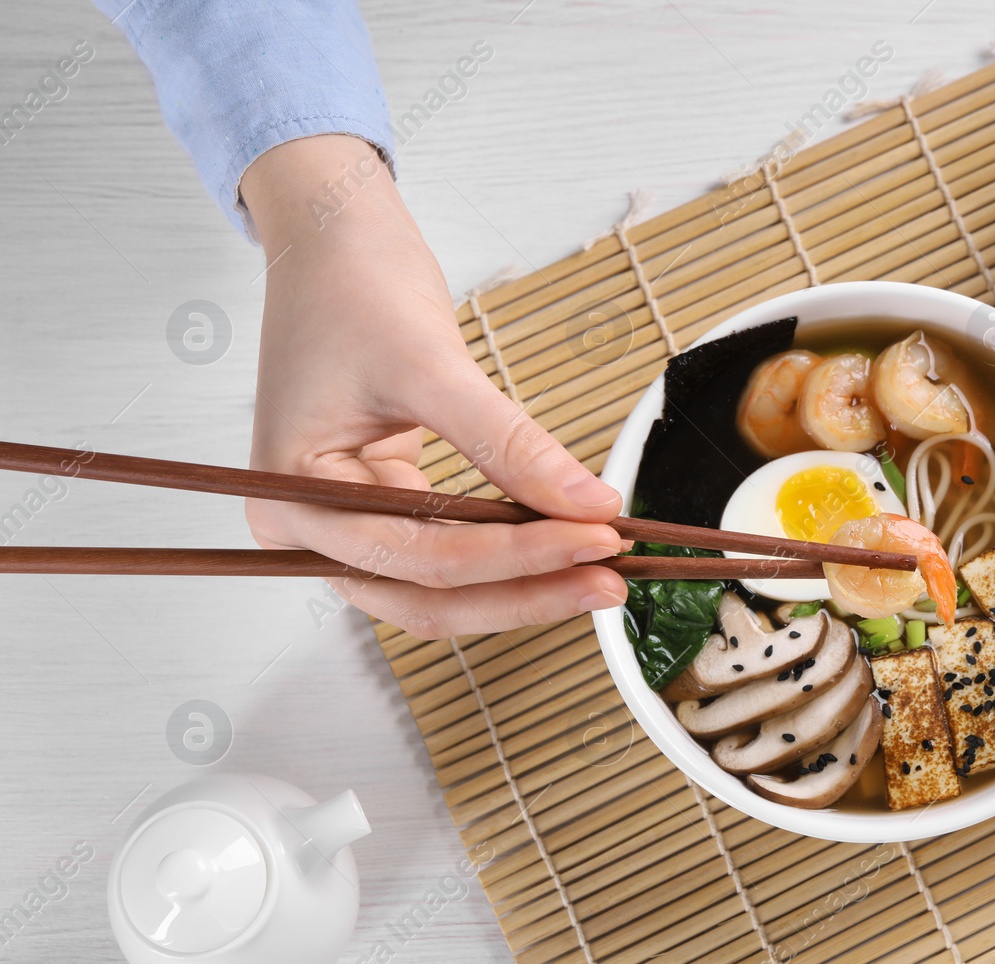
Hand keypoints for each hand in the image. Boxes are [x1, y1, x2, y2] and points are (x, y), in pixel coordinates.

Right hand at [239, 135, 626, 637]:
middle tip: (609, 576)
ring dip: (520, 585)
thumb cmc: (352, 287)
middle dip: (523, 590)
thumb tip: (588, 503)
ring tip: (598, 571)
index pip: (419, 556)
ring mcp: (343, 523)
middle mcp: (306, 526)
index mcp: (289, 498)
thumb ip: (510, 444)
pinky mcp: (383, 507)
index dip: (515, 557)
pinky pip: (449, 550)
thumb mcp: (432, 365)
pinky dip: (507, 553)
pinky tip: (564, 545)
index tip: (594, 539)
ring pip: (440, 588)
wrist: (334, 240)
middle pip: (426, 594)